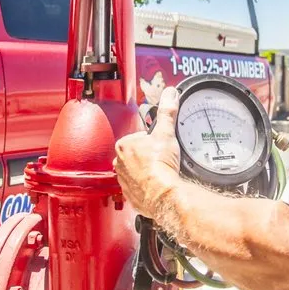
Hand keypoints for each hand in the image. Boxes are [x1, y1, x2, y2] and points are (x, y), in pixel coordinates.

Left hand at [114, 87, 181, 218]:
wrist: (162, 194)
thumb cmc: (160, 165)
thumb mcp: (166, 132)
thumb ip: (167, 112)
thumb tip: (169, 95)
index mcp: (123, 145)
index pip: (137, 138)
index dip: (151, 141)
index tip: (159, 146)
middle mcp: (119, 163)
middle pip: (135, 155)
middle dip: (147, 156)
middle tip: (161, 159)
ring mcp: (123, 180)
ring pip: (134, 171)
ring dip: (145, 172)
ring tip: (159, 173)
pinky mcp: (130, 194)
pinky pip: (137, 187)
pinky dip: (146, 187)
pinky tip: (156, 185)